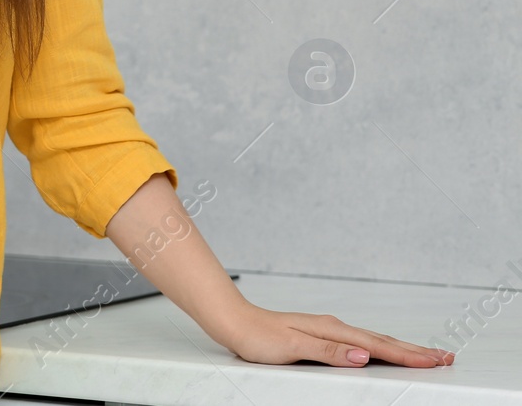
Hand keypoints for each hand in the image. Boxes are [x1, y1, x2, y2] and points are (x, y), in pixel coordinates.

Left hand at [212, 302, 453, 367]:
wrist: (234, 322)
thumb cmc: (259, 337)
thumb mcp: (293, 347)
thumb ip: (330, 352)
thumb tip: (365, 355)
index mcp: (334, 331)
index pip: (379, 346)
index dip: (410, 355)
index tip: (437, 360)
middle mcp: (335, 328)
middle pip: (384, 340)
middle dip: (416, 350)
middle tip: (447, 357)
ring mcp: (329, 330)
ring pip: (374, 340)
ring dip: (401, 348)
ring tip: (425, 354)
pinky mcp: (321, 335)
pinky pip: (360, 342)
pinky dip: (380, 346)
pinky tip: (383, 350)